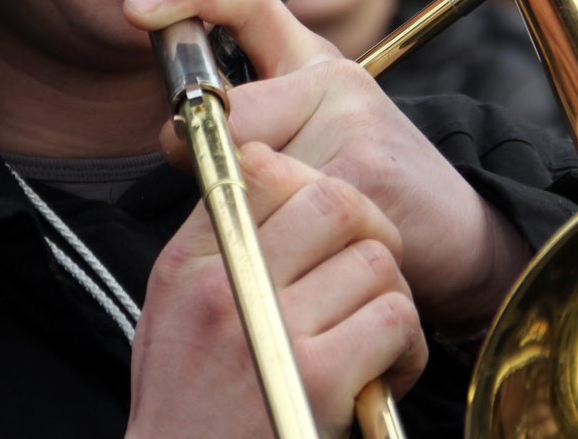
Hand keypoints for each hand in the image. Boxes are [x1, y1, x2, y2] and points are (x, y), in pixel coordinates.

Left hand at [125, 0, 530, 336]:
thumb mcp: (307, 139)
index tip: (138, 3)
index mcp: (312, 62)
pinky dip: (285, 240)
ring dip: (256, 209)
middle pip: (227, 111)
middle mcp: (332, 76)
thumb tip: (171, 135)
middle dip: (215, 164)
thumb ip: (244, 127)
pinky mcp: (365, 166)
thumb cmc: (366, 191)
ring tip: (299, 229)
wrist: (461, 235)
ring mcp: (352, 116)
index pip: (247, 1)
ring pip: (249, 162)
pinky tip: (319, 249)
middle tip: (253, 204)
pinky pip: (281, 203)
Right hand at [126, 142, 425, 438]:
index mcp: (187, 264)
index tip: (326, 220)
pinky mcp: (318, 377)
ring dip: (393, 296)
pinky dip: (406, 346)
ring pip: (375, 260)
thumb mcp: (172, 313)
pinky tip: (385, 373)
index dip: (311, 181)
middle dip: (372, 227)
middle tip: (372, 267)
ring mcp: (273, 328)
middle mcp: (226, 284)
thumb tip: (265, 173)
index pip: (260, 169)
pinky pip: (393, 319)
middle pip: (333, 200)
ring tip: (377, 334)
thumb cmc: (186, 409)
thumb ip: (215, 248)